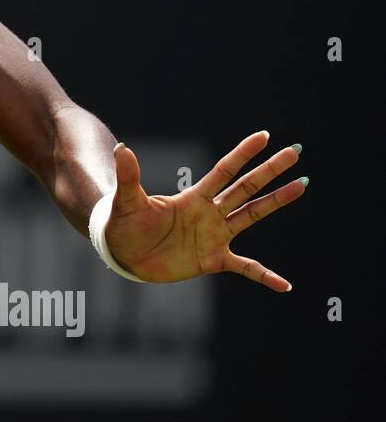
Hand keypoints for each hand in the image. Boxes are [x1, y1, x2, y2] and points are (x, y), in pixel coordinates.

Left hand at [103, 132, 306, 291]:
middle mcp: (210, 213)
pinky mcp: (213, 259)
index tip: (265, 136)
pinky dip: (264, 276)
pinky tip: (284, 285)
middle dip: (270, 170)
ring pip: (252, 215)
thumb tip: (121, 148)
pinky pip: (245, 268)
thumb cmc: (124, 224)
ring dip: (276, 202)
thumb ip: (129, 176)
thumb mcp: (127, 200)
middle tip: (296, 151)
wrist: (124, 255)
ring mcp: (215, 236)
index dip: (243, 154)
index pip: (224, 171)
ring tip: (301, 186)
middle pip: (246, 187)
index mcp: (193, 197)